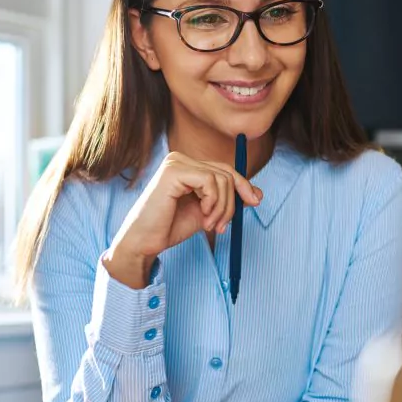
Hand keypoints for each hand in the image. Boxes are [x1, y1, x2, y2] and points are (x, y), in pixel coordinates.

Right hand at [103, 151, 261, 287]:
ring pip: (221, 178)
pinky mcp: (174, 171)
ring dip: (223, 207)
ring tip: (210, 225)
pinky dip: (213, 202)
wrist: (145, 242)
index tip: (255, 201)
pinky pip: (210, 181)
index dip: (243, 184)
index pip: (224, 169)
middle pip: (226, 172)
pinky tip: (202, 216)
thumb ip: (228, 201)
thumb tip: (257, 194)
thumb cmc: (170, 227)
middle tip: (222, 226)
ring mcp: (176, 162)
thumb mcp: (207, 213)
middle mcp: (180, 159)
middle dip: (232, 202)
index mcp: (187, 166)